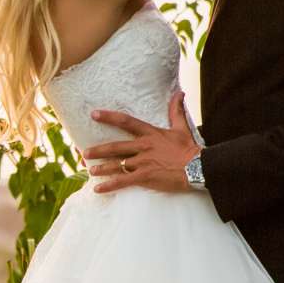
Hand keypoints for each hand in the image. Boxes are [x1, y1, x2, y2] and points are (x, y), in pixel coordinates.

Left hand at [75, 90, 201, 193]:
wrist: (199, 168)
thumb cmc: (190, 149)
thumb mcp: (182, 128)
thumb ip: (176, 111)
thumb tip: (179, 93)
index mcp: (150, 134)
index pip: (126, 122)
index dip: (109, 117)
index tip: (94, 114)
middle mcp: (144, 147)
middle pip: (116, 147)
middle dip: (98, 150)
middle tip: (84, 153)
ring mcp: (144, 162)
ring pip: (117, 165)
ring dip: (102, 168)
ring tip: (90, 171)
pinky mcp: (145, 177)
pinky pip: (123, 182)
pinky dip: (109, 186)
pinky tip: (98, 189)